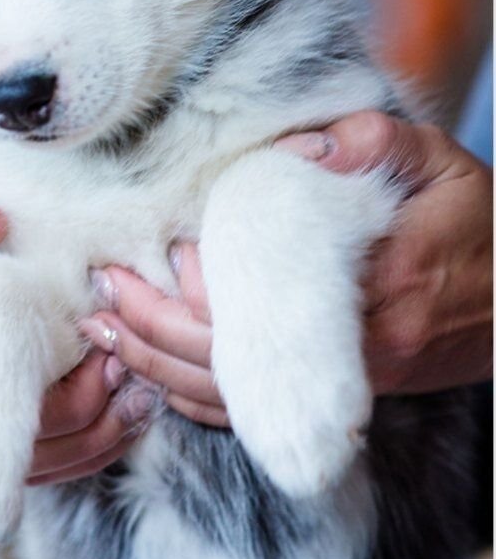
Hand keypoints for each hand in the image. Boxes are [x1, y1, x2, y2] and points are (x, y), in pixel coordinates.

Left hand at [80, 112, 491, 421]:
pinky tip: (151, 375)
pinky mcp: (342, 399)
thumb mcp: (440, 164)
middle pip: (233, 360)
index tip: (148, 255)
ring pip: (236, 398)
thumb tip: (301, 147)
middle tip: (100, 293)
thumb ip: (376, 143)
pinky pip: (257, 415)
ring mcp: (349, 386)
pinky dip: (197, 399)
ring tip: (105, 333)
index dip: (200, 287)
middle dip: (156, 329)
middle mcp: (359, 351)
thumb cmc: (475, 225)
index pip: (269, 302)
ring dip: (161, 368)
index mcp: (383, 285)